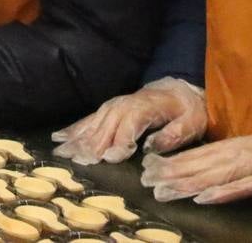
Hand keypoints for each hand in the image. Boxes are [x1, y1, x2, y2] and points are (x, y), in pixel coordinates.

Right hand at [51, 78, 206, 163]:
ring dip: (77, 138)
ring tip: (62, 153)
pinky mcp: (109, 109)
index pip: (129, 124)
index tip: (109, 159)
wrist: (180, 90)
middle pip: (106, 125)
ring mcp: (114, 106)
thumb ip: (175, 134)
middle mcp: (126, 105)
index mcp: (146, 108)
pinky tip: (59, 138)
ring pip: (93, 123)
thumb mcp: (192, 122)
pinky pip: (88, 119)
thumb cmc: (188, 109)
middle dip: (91, 143)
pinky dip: (73, 128)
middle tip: (78, 161)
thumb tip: (153, 145)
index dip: (118, 141)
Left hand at [140, 136, 251, 204]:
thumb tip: (198, 177)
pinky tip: (203, 198)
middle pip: (201, 164)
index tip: (149, 167)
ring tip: (164, 190)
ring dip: (187, 184)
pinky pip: (243, 186)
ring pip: (215, 175)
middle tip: (146, 181)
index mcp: (237, 145)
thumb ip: (229, 164)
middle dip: (172, 172)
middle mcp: (242, 151)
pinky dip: (223, 192)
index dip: (173, 161)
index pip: (199, 154)